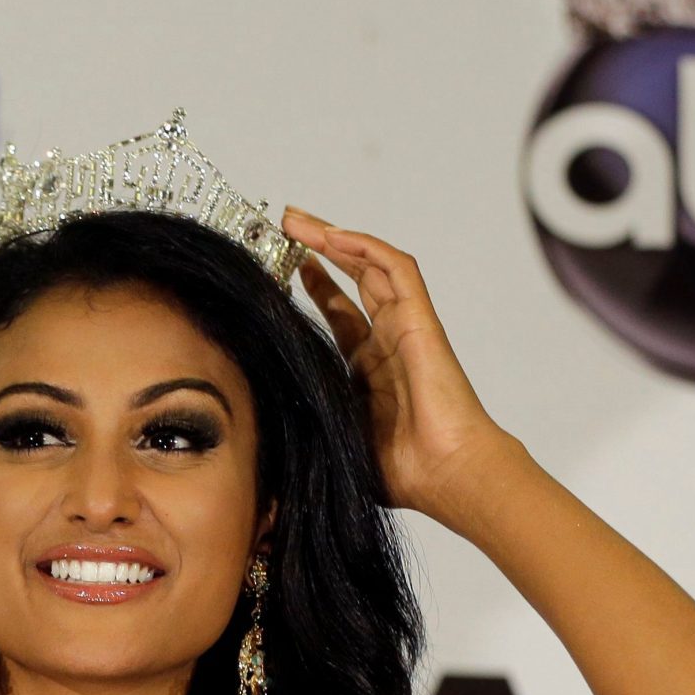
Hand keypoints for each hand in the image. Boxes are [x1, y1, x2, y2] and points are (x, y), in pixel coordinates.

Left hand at [279, 208, 514, 519]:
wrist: (446, 474)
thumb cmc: (401, 472)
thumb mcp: (330, 442)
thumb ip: (300, 431)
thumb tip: (248, 448)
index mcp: (367, 371)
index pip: (338, 315)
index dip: (313, 288)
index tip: (278, 269)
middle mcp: (386, 342)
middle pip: (353, 280)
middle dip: (318, 250)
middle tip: (284, 227)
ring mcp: (405, 327)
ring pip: (371, 265)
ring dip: (334, 237)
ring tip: (296, 220)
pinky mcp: (420, 320)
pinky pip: (395, 269)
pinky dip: (365, 247)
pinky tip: (332, 235)